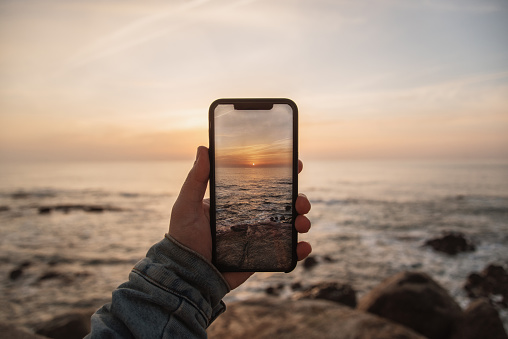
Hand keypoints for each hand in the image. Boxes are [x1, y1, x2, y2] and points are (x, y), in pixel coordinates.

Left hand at [169, 146, 311, 289]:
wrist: (188, 277)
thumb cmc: (184, 240)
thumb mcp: (186, 206)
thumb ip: (195, 180)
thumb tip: (203, 149)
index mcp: (236, 202)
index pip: (263, 183)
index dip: (282, 173)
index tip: (295, 164)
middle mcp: (250, 217)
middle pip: (283, 204)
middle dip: (299, 199)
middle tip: (300, 201)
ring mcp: (258, 237)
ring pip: (289, 226)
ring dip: (302, 221)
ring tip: (302, 223)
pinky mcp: (261, 257)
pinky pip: (286, 253)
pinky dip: (299, 249)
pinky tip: (303, 247)